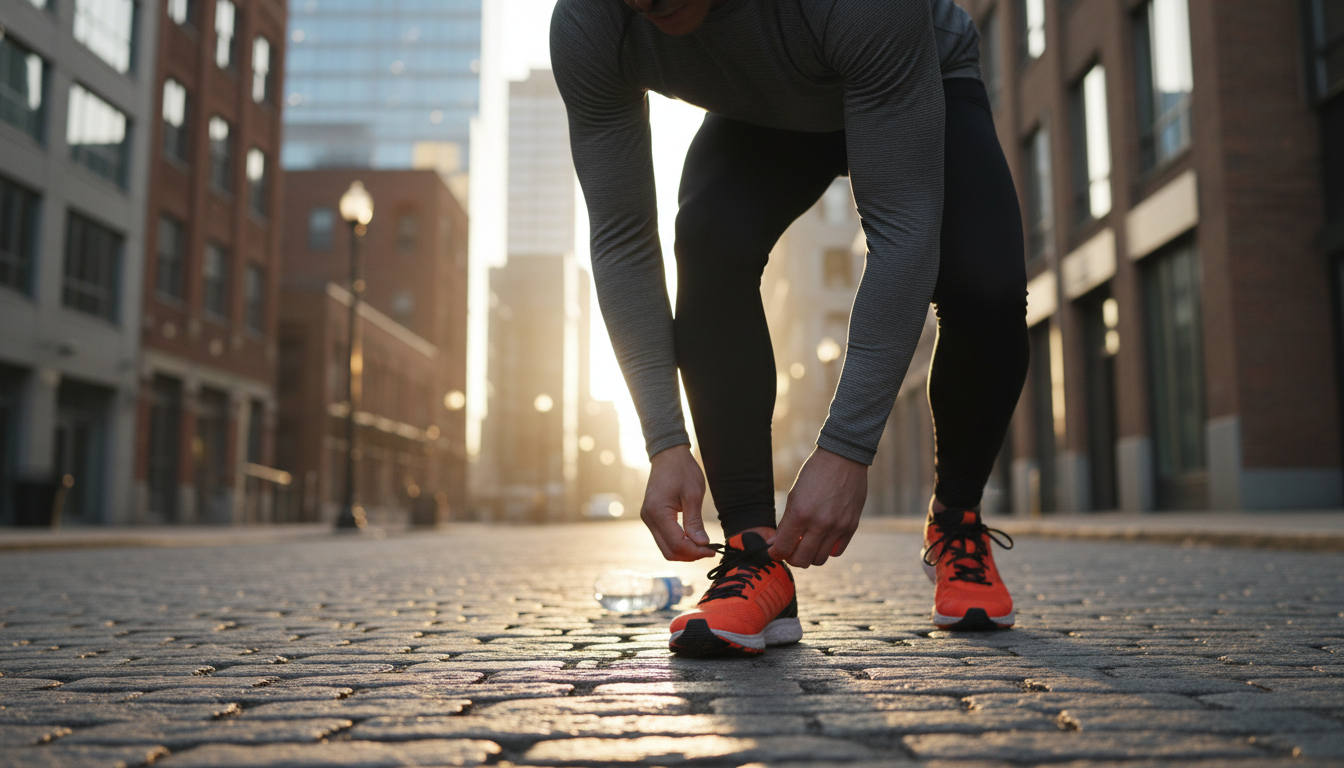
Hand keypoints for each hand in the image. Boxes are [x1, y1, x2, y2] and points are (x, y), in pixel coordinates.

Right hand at [640, 445, 715, 560]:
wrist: (668, 455)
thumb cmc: (682, 470)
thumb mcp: (693, 494)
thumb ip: (695, 521)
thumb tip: (702, 544)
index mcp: (658, 512)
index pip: (676, 544)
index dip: (695, 551)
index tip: (712, 550)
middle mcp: (649, 518)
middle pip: (669, 551)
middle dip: (690, 555)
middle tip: (709, 550)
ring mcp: (648, 519)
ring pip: (665, 547)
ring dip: (684, 551)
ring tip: (702, 545)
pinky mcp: (651, 518)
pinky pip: (664, 538)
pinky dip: (678, 543)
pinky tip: (692, 538)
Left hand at [769, 447, 866, 566]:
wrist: (843, 459)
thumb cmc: (815, 473)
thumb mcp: (794, 495)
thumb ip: (786, 522)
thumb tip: (775, 543)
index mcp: (800, 514)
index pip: (783, 549)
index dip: (775, 554)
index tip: (775, 551)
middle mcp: (819, 524)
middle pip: (801, 560)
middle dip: (791, 558)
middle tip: (790, 549)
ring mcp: (837, 527)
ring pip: (819, 560)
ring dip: (810, 555)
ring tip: (807, 544)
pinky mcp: (851, 527)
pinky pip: (836, 552)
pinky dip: (827, 550)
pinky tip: (823, 539)